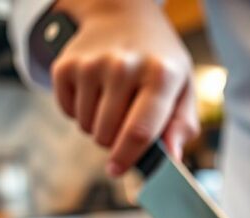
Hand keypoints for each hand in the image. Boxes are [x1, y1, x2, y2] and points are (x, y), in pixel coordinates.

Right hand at [50, 0, 198, 174]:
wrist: (123, 15)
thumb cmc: (159, 59)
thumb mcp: (183, 85)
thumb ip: (182, 124)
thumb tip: (171, 158)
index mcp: (160, 74)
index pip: (139, 130)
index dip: (128, 158)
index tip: (118, 170)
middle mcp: (123, 67)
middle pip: (108, 135)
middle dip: (116, 141)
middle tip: (126, 121)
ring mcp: (91, 65)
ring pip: (87, 127)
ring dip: (99, 126)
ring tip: (113, 101)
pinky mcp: (65, 65)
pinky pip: (68, 112)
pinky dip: (80, 111)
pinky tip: (95, 91)